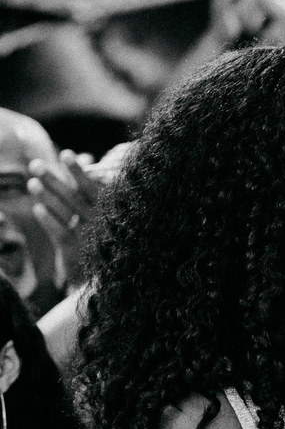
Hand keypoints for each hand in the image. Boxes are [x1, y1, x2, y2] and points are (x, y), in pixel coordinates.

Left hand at [27, 149, 100, 287]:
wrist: (109, 274)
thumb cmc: (105, 236)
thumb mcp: (105, 213)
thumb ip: (94, 190)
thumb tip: (84, 161)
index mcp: (109, 210)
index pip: (92, 187)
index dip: (78, 171)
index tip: (66, 154)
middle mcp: (101, 221)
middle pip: (74, 197)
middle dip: (54, 180)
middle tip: (35, 165)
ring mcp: (89, 236)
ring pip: (65, 213)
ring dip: (47, 197)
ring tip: (31, 183)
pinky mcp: (77, 251)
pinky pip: (60, 233)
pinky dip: (49, 221)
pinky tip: (36, 208)